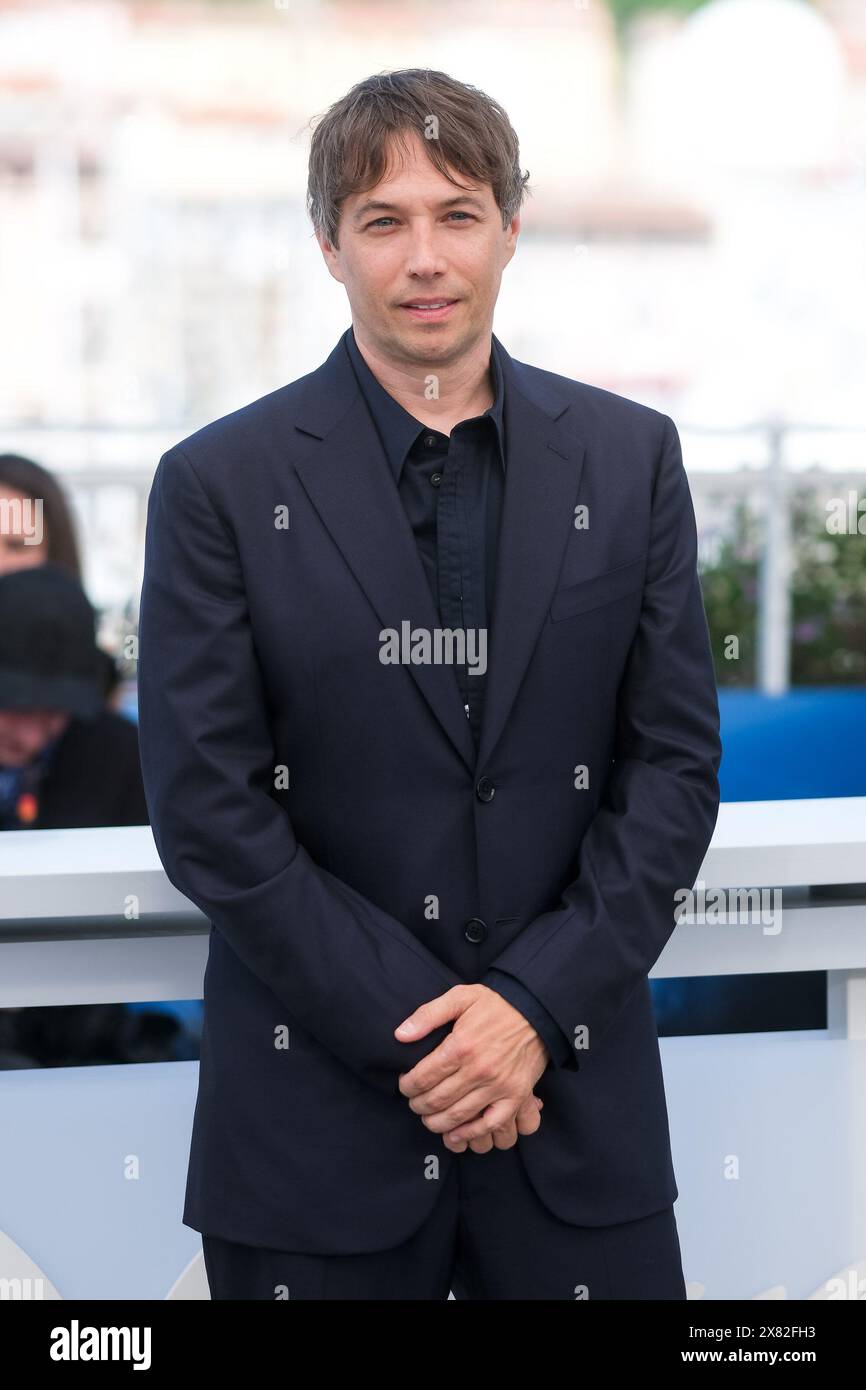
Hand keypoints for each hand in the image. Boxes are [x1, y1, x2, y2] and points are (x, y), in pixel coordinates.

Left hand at [395, 984, 548, 1145]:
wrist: (536, 1011)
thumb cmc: (495, 1004)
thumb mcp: (460, 997)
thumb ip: (428, 1014)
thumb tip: (400, 1035)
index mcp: (461, 1045)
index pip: (423, 1076)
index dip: (407, 1085)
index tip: (404, 1085)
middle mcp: (479, 1069)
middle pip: (437, 1099)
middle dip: (418, 1105)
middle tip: (414, 1103)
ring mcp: (498, 1086)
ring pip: (458, 1116)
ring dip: (436, 1122)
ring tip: (428, 1117)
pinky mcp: (515, 1096)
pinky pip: (489, 1125)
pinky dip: (469, 1134)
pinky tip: (454, 1134)